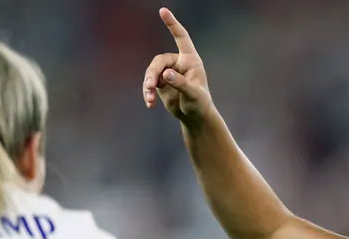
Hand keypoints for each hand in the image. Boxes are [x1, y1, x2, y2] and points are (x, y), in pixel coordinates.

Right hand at [142, 8, 212, 123]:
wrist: (195, 116)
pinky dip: (148, 93)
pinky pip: (150, 84)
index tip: (163, 11)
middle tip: (150, 86)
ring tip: (149, 98)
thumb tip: (166, 74)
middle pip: (159, 61)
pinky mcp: (161, 83)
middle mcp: (178, 63)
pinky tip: (149, 104)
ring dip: (148, 85)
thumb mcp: (193, 94)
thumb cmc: (200, 103)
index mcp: (190, 60)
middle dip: (153, 73)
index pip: (181, 38)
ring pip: (152, 72)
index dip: (172, 24)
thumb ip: (181, 83)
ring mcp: (168, 73)